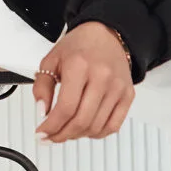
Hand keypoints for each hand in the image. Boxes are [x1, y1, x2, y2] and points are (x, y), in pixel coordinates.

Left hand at [32, 22, 134, 143]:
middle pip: (81, 121)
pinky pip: (113, 126)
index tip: (42, 132)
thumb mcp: (52, 59)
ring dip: (77, 136)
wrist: (106, 34)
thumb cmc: (79, 46)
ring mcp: (117, 87)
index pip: (66, 107)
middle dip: (62, 135)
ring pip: (96, 127)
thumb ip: (42, 86)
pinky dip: (97, 134)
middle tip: (51, 137)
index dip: (51, 126)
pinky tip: (85, 130)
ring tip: (66, 131)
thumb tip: (42, 112)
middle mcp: (101, 76)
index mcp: (79, 65)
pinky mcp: (128, 95)